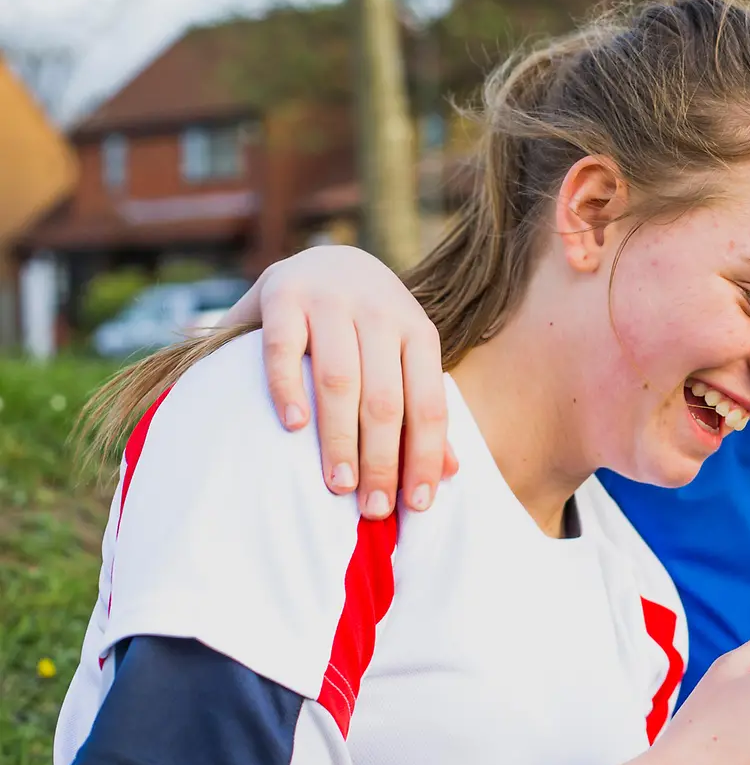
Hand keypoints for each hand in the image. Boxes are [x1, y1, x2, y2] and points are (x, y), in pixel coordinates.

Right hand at [228, 246, 457, 517]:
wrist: (326, 256)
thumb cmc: (369, 327)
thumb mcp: (405, 356)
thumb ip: (421, 407)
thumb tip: (451, 471)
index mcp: (418, 331)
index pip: (428, 404)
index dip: (426, 457)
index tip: (418, 506)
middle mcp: (380, 311)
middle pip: (385, 398)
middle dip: (383, 459)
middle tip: (374, 509)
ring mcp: (331, 300)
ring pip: (339, 378)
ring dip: (339, 437)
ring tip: (338, 484)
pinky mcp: (282, 294)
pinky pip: (284, 348)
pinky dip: (288, 388)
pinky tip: (293, 427)